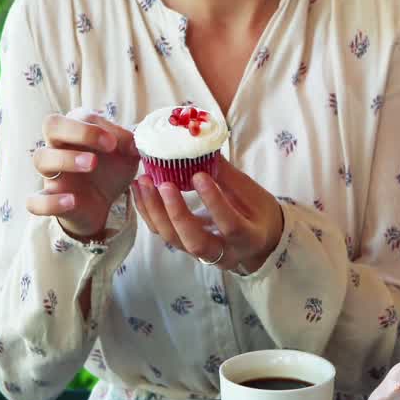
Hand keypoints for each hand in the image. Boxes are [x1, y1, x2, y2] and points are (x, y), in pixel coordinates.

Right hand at [26, 108, 139, 239]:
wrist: (104, 203)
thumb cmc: (111, 169)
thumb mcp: (128, 154)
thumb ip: (133, 142)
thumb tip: (137, 140)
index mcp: (79, 129)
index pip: (78, 115)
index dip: (98, 125)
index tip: (117, 142)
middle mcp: (60, 146)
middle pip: (51, 124)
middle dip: (77, 130)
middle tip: (106, 146)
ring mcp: (52, 173)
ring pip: (41, 158)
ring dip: (66, 159)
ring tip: (91, 165)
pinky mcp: (49, 199)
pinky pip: (34, 201)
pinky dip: (50, 201)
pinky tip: (72, 200)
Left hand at [131, 155, 284, 271]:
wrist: (259, 240)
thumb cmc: (258, 212)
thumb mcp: (251, 193)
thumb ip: (225, 174)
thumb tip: (200, 145)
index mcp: (248, 238)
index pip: (230, 224)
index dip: (213, 202)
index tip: (199, 175)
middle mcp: (224, 253)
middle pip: (194, 242)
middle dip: (175, 213)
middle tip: (163, 183)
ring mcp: (201, 254)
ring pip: (173, 239)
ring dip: (155, 211)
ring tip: (144, 181)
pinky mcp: (184, 247)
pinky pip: (163, 233)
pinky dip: (148, 212)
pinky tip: (140, 189)